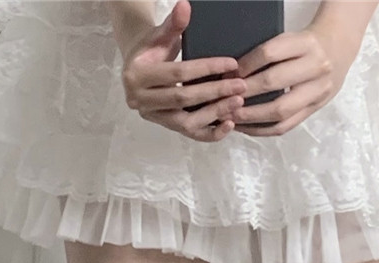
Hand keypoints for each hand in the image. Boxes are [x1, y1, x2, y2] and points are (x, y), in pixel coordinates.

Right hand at [119, 0, 246, 142]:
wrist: (138, 66)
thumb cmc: (151, 48)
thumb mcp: (160, 34)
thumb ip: (173, 24)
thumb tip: (185, 5)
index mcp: (138, 76)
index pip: (178, 73)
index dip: (206, 68)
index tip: (232, 64)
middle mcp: (141, 101)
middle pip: (183, 99)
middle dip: (214, 93)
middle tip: (241, 86)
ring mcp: (153, 117)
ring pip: (186, 123)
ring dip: (215, 114)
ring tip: (238, 102)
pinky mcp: (164, 126)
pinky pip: (189, 134)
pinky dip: (210, 133)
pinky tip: (229, 124)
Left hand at [231, 20, 360, 136]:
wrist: (337, 50)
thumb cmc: (306, 45)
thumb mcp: (291, 39)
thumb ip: (268, 54)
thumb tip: (232, 74)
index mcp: (306, 43)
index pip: (269, 53)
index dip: (246, 65)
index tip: (229, 74)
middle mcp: (315, 67)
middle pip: (274, 82)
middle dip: (245, 92)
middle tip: (225, 99)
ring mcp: (317, 91)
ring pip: (280, 111)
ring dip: (251, 116)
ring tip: (231, 117)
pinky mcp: (314, 110)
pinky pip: (285, 126)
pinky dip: (262, 130)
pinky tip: (246, 128)